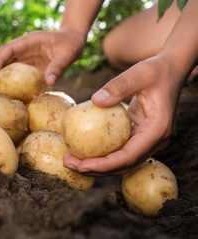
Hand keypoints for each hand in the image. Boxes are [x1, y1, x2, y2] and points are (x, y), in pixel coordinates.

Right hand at [0, 29, 85, 90]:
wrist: (73, 40)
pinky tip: (3, 92)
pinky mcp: (25, 64)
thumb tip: (49, 83)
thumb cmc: (71, 45)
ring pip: (3, 64)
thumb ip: (58, 67)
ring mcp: (23, 55)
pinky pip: (12, 71)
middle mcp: (22, 47)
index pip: (8, 50)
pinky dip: (5, 80)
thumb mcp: (68, 55)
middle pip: (0, 56)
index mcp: (29, 41)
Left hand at [63, 56, 183, 175]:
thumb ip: (119, 86)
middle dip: (95, 169)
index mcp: (157, 130)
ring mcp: (148, 140)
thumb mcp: (138, 73)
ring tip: (70, 160)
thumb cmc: (156, 70)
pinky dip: (101, 153)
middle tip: (68, 163)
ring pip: (121, 162)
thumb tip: (95, 100)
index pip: (129, 156)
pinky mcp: (139, 136)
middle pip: (123, 165)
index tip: (82, 165)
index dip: (104, 165)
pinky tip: (81, 149)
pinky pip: (119, 150)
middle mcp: (155, 140)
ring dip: (96, 164)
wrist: (170, 70)